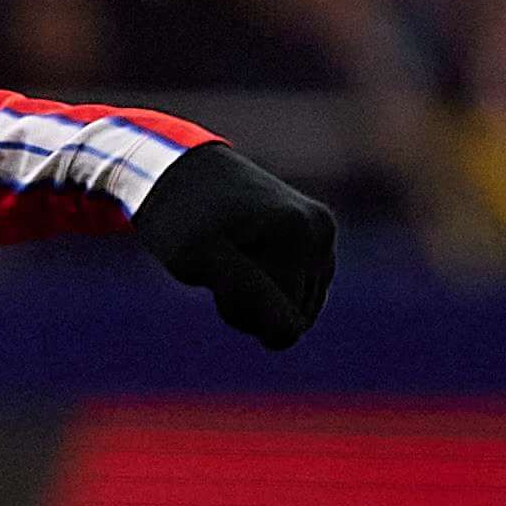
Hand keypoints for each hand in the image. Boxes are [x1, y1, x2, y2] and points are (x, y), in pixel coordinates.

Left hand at [132, 141, 335, 348]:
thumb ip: (245, 296)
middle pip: (296, 317)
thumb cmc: (182, 218)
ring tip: (231, 255)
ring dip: (260, 295)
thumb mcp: (197, 258)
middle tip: (218, 264)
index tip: (215, 271)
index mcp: (295, 234)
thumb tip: (290, 333)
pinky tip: (247, 251)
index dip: (236, 310)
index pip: (282, 323)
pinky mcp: (320, 236)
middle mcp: (319, 230)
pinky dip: (271, 282)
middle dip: (250, 304)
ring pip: (300, 306)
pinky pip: (303, 289)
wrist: (182, 171)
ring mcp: (323, 232)